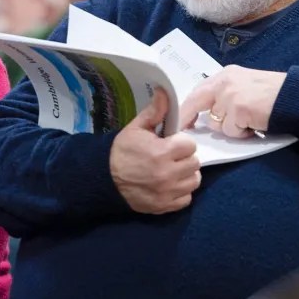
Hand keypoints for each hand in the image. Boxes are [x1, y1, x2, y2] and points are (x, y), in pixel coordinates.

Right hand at [111, 88, 200, 214]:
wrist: (104, 178)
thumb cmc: (122, 150)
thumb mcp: (136, 128)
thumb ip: (155, 112)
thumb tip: (165, 92)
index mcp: (161, 152)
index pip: (190, 145)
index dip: (181, 142)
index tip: (171, 143)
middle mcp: (167, 174)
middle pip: (194, 163)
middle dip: (184, 157)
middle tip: (171, 157)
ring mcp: (166, 192)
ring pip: (194, 181)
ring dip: (186, 175)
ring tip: (172, 170)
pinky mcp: (164, 206)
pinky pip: (186, 199)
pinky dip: (181, 192)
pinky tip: (170, 185)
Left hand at [179, 65, 285, 138]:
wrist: (294, 97)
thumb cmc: (274, 94)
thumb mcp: (245, 85)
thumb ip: (225, 94)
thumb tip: (207, 113)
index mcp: (226, 75)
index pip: (198, 90)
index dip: (188, 106)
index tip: (180, 118)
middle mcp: (225, 82)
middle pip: (196, 102)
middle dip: (187, 117)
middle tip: (183, 129)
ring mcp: (230, 95)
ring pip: (216, 123)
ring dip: (229, 128)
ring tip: (247, 121)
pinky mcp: (238, 110)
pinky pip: (230, 131)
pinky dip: (241, 133)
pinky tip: (253, 125)